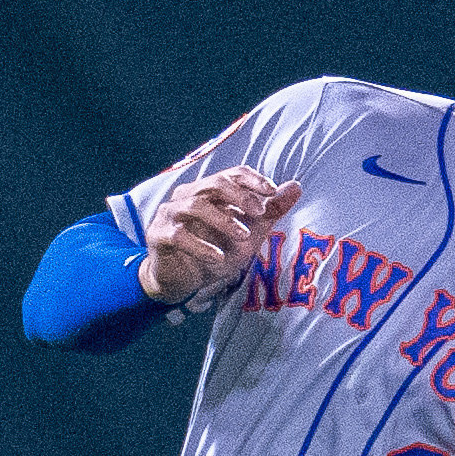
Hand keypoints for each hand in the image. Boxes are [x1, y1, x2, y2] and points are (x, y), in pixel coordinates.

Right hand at [139, 168, 301, 300]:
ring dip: (223, 220)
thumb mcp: (249, 233)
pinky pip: (178, 236)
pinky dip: (201, 246)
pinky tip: (217, 258)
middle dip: (240, 196)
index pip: (232, 174)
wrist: (181, 281)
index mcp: (209, 191)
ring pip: (196, 205)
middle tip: (260, 213)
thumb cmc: (214, 251)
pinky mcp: (158, 235)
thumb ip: (270, 210)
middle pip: (215, 183)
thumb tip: (296, 186)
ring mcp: (170, 213)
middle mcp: (187, 195)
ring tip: (244, 237)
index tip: (272, 191)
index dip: (252, 179)